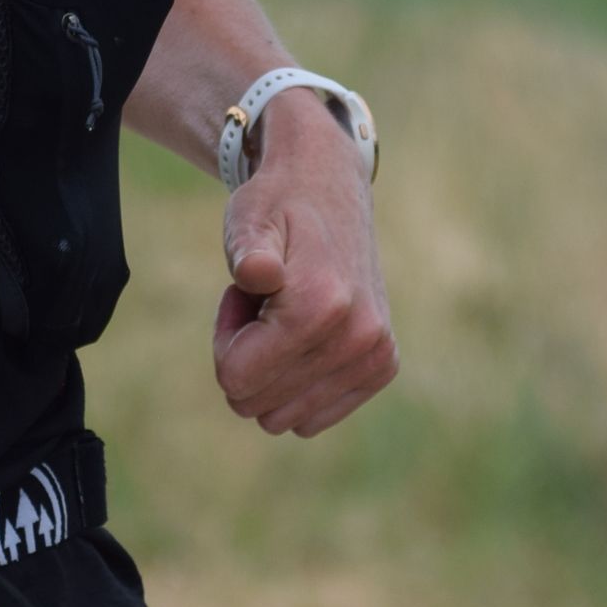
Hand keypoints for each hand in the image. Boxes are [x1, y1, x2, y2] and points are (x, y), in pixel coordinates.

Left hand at [212, 91, 397, 436]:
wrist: (329, 188)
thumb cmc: (276, 206)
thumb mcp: (249, 218)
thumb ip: (248, 250)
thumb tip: (258, 274)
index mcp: (320, 306)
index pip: (235, 379)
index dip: (225, 340)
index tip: (242, 295)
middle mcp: (358, 338)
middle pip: (257, 404)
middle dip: (245, 356)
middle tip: (263, 302)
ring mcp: (375, 356)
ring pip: (283, 418)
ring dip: (271, 370)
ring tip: (284, 314)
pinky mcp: (382, 366)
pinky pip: (313, 418)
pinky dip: (298, 383)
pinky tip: (305, 331)